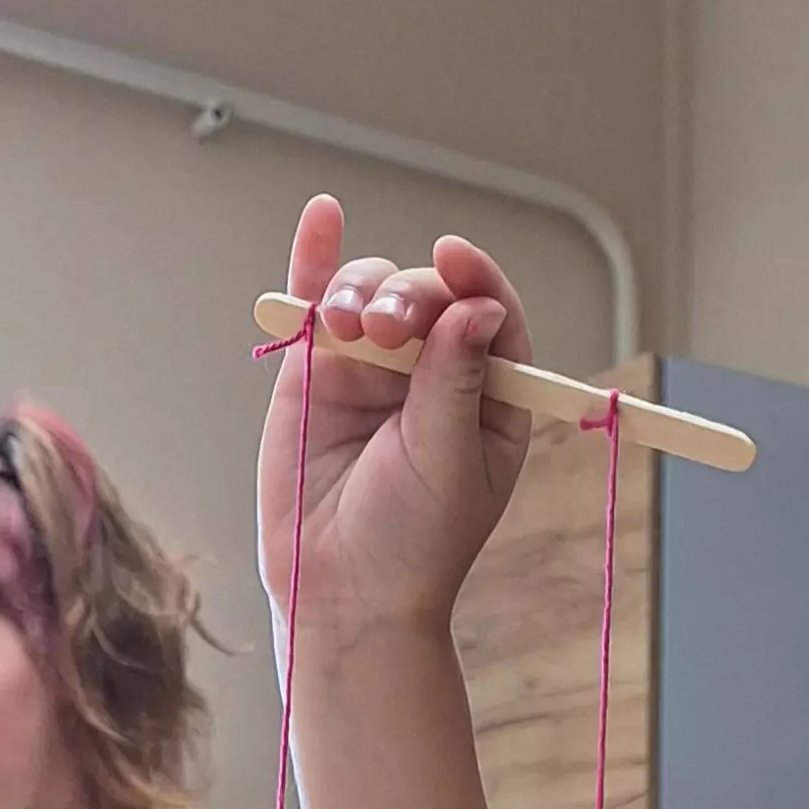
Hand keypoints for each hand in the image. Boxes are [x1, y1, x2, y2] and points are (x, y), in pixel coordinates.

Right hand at [258, 194, 535, 643]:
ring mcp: (374, 370)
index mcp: (489, 397)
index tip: (453, 260)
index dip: (475, 279)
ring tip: (350, 327)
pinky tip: (322, 215)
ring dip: (363, 291)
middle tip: (388, 329)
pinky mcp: (317, 375)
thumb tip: (475, 306)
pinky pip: (320, 305)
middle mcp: (433, 374)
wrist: (344, 593)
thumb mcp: (450, 462)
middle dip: (409, 296)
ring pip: (372, 293)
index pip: (491, 316)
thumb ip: (456, 382)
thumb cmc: (412, 544)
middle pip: (428, 296)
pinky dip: (318, 262)